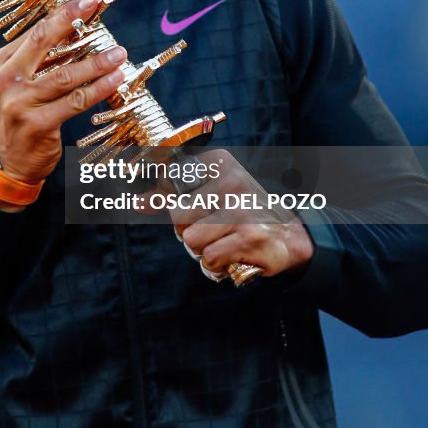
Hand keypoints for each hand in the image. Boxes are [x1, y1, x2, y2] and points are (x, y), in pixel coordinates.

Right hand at [0, 0, 126, 188]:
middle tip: (94, 4)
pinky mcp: (38, 124)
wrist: (9, 162)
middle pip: (44, 42)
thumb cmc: (23, 115)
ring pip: (66, 75)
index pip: (35, 32)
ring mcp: (20, 103)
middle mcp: (7, 80)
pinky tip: (116, 79)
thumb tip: (77, 29)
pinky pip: (75, 101)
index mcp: (4, 63)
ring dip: (97, 62)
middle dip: (71, 19)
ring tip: (120, 53)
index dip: (62, 13)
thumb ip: (42, 59)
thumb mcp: (21, 83)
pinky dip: (99, 89)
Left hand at [174, 149, 313, 277]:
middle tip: (212, 231)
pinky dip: (216, 265)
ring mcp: (243, 210)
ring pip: (191, 239)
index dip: (175, 204)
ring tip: (223, 243)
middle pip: (177, 214)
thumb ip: (171, 197)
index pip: (170, 182)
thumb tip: (138, 203)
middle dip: (188, 231)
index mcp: (220, 162)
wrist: (290, 237)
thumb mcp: (210, 193)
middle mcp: (232, 182)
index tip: (195, 210)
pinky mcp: (251, 238)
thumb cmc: (242, 214)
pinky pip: (209, 258)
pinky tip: (232, 256)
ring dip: (203, 250)